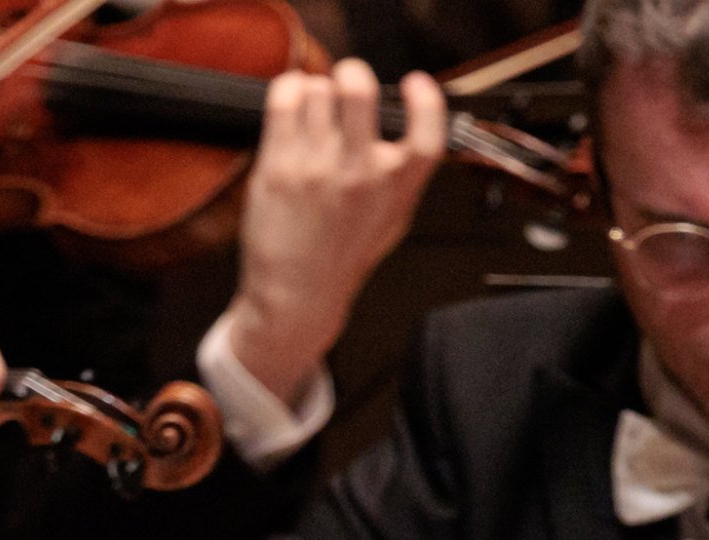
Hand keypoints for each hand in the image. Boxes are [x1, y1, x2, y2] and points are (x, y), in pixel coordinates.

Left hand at [214, 60, 440, 406]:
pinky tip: (293, 104)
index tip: (415, 84)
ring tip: (314, 111)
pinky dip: (289, 90)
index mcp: (397, 187)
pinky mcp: (280, 165)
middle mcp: (360, 173)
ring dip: (316, 91)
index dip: (425, 99)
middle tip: (347, 83)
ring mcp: (318, 167)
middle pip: (359, 89)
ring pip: (318, 89)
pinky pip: (285, 98)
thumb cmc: (342, 257)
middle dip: (352, 75)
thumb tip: (406, 121)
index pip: (428, 130)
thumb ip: (403, 172)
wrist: (297, 296)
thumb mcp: (393, 218)